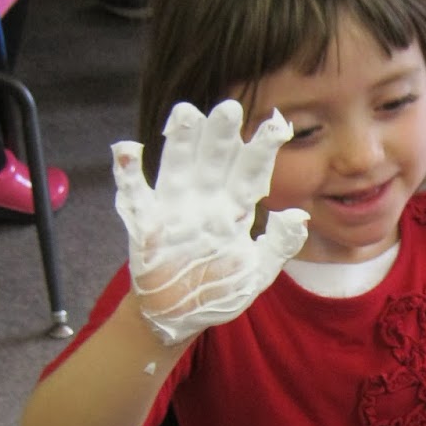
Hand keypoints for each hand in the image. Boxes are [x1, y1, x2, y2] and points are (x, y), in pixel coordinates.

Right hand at [112, 99, 308, 346]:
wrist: (177, 317)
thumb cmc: (220, 290)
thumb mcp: (258, 272)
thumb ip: (280, 245)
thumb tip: (298, 214)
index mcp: (234, 210)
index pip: (251, 173)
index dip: (262, 149)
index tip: (277, 125)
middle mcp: (205, 202)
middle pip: (214, 162)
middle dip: (222, 136)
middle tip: (230, 107)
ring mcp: (173, 210)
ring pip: (179, 168)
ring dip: (182, 143)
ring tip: (187, 112)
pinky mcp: (144, 224)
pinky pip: (135, 194)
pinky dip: (128, 173)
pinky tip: (127, 148)